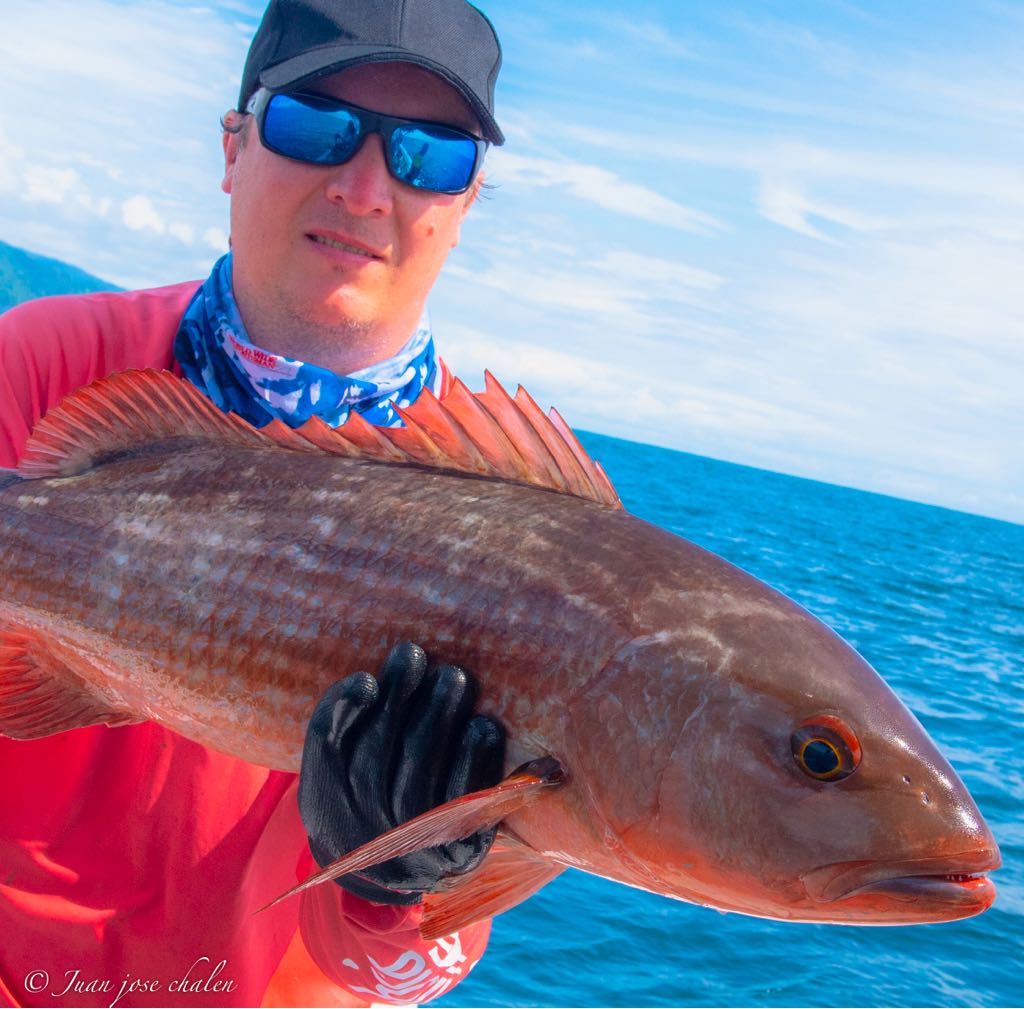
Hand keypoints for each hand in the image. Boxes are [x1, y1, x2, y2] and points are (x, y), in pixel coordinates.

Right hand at [299, 642, 505, 904]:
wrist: (418, 860)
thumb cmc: (381, 786)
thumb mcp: (349, 760)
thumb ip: (346, 722)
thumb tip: (367, 682)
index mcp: (327, 810)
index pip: (324, 757)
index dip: (341, 715)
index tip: (366, 678)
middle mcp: (362, 841)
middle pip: (372, 767)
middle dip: (396, 703)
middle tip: (413, 655)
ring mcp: (411, 853)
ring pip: (417, 784)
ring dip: (438, 723)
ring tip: (452, 678)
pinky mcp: (458, 854)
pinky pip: (463, 808)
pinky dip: (474, 762)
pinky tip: (483, 725)